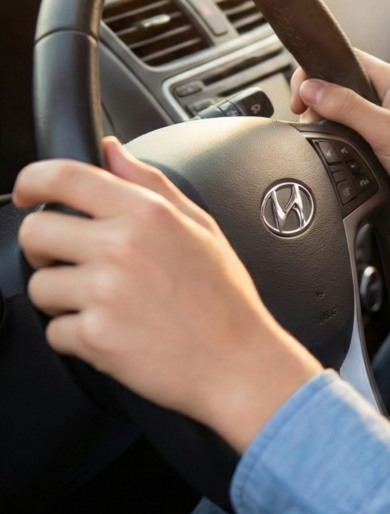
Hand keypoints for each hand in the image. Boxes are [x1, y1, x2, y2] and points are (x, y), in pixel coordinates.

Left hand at [15, 139, 321, 452]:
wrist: (238, 363)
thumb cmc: (224, 299)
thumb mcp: (201, 226)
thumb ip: (151, 183)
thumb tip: (111, 150)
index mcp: (147, 214)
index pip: (63, 177)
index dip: (32, 180)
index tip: (28, 193)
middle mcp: (122, 247)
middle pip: (35, 231)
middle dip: (44, 248)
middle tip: (73, 263)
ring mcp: (106, 293)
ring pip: (39, 286)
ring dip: (61, 299)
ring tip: (106, 306)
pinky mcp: (95, 337)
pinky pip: (54, 332)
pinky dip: (77, 338)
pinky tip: (115, 334)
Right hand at [290, 54, 389, 272]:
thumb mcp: (387, 130)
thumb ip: (347, 107)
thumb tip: (311, 89)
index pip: (343, 59)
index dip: (315, 73)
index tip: (301, 97)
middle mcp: (386, 100)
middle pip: (335, 90)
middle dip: (317, 107)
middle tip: (314, 126)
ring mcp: (381, 126)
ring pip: (338, 118)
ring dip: (327, 131)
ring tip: (330, 145)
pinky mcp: (377, 150)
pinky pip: (346, 142)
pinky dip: (337, 149)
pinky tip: (339, 160)